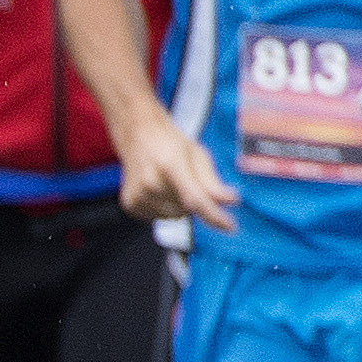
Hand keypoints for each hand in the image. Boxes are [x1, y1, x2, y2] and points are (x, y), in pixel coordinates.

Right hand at [115, 109, 238, 233]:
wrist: (138, 135)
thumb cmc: (171, 144)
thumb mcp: (197, 155)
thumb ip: (212, 182)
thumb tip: (232, 201)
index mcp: (170, 165)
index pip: (194, 198)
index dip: (213, 215)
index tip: (230, 226)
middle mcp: (150, 182)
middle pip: (186, 210)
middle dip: (193, 201)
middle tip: (186, 179)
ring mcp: (137, 194)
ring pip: (174, 217)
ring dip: (179, 206)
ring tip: (170, 183)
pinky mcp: (130, 204)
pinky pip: (159, 218)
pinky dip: (164, 208)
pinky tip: (159, 190)